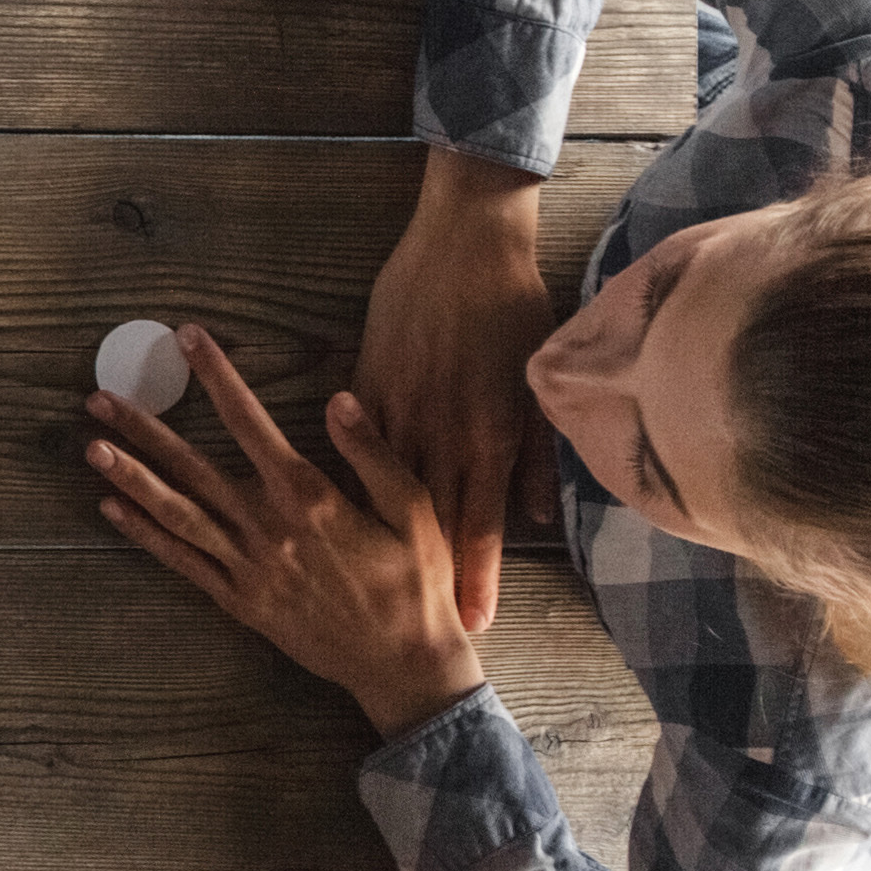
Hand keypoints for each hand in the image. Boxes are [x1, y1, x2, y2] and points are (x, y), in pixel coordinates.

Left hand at [83, 325, 488, 735]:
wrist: (403, 663)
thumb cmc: (415, 581)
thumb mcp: (413, 510)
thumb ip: (373, 453)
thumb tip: (338, 400)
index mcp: (309, 496)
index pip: (250, 421)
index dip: (216, 376)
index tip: (187, 339)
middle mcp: (268, 527)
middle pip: (191, 466)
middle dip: (143, 429)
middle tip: (99, 398)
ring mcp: (247, 565)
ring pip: (176, 513)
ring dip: (130, 478)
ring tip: (91, 447)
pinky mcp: (239, 599)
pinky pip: (182, 561)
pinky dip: (144, 534)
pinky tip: (112, 510)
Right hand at [355, 152, 560, 629]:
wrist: (465, 241)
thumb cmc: (513, 305)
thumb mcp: (538, 378)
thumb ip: (535, 451)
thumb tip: (535, 514)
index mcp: (491, 431)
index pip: (483, 522)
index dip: (478, 575)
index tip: (472, 622)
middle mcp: (442, 430)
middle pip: (432, 519)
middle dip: (429, 577)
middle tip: (420, 628)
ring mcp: (398, 409)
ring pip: (385, 489)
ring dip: (379, 539)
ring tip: (368, 585)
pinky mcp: (367, 384)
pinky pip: (356, 443)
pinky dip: (348, 480)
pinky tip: (333, 515)